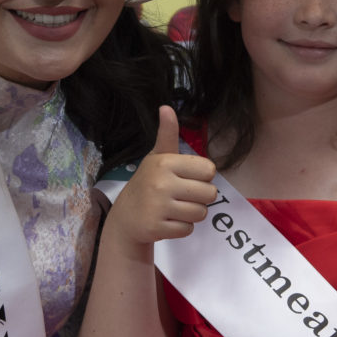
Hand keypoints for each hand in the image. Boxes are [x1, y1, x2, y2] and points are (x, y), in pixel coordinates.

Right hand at [107, 106, 217, 247]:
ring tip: (175, 208)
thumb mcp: (157, 157)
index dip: (202, 177)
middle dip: (200, 198)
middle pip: (210, 194)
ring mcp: (159, 207)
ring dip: (192, 214)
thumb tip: (166, 107)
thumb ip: (167, 135)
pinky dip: (182, 228)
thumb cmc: (148, 183)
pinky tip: (168, 220)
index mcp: (166, 162)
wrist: (126, 217)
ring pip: (201, 213)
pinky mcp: (157, 227)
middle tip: (182, 196)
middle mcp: (162, 183)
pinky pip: (188, 229)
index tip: (187, 178)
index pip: (209, 170)